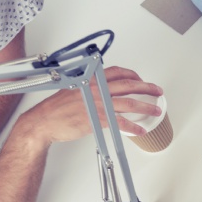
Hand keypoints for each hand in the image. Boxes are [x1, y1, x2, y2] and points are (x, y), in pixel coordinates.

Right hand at [16, 66, 162, 145]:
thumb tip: (102, 90)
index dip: (134, 76)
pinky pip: (121, 123)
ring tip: (155, 111)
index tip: (142, 80)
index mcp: (91, 79)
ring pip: (130, 103)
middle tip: (157, 92)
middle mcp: (96, 89)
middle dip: (147, 88)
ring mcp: (99, 104)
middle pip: (129, 85)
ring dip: (146, 107)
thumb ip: (89, 87)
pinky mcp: (98, 119)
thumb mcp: (73, 89)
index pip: (118, 72)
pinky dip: (133, 127)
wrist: (44, 121)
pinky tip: (140, 129)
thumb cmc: (56, 108)